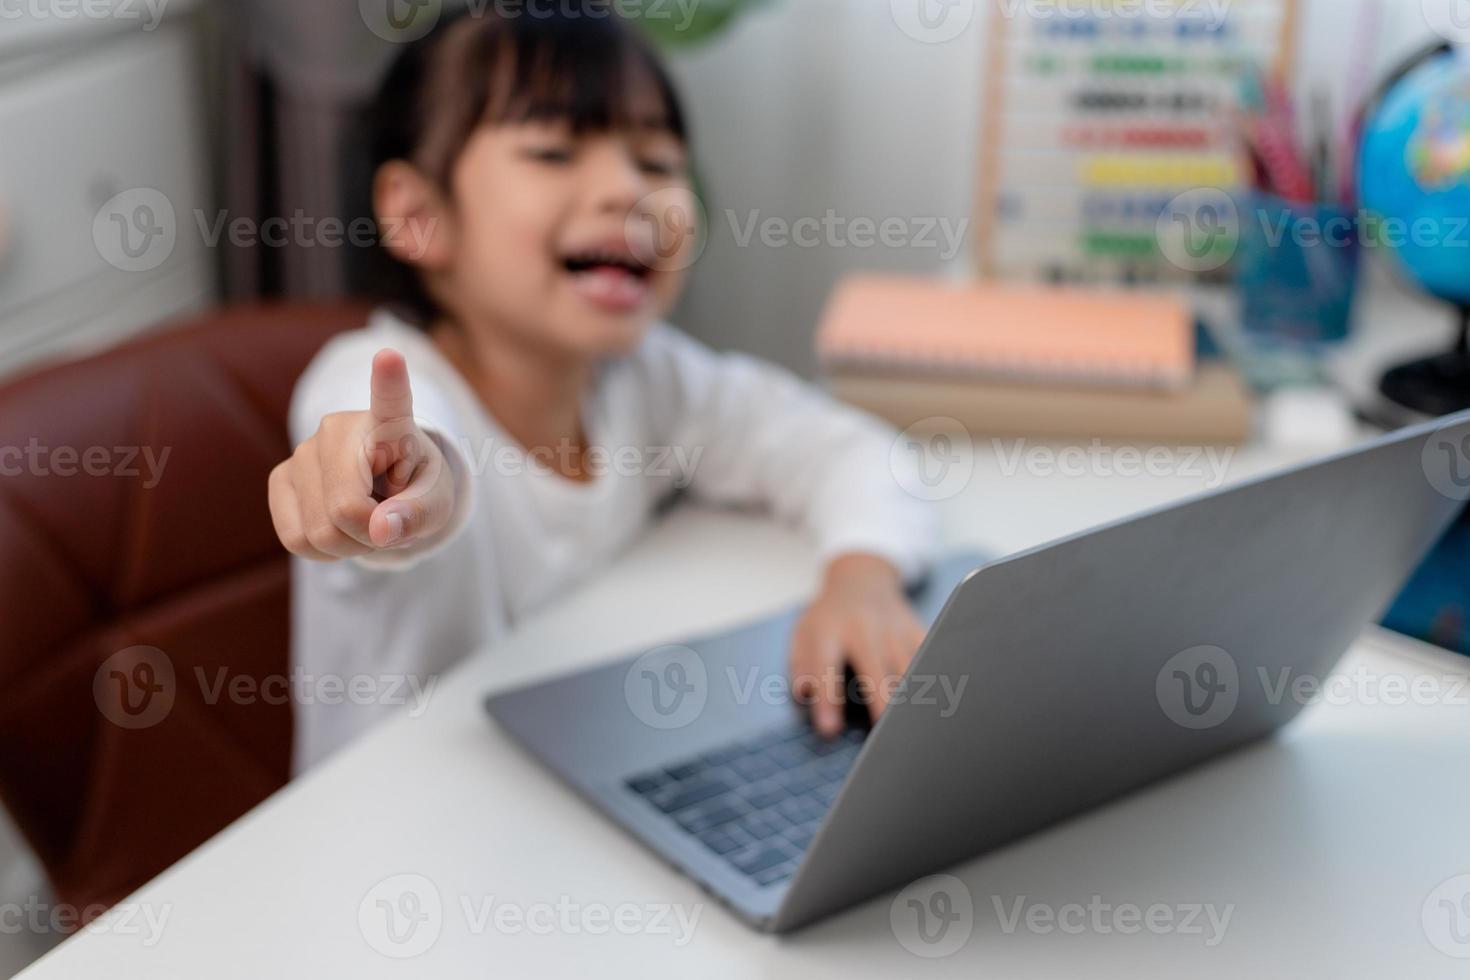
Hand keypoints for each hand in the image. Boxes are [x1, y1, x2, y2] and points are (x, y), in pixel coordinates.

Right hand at [268, 349, 453, 560]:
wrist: (387, 489)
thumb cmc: (415, 487)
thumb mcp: (435, 504)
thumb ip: (417, 515)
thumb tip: (379, 530)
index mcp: (390, 425)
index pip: (389, 400)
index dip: (388, 381)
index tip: (390, 356)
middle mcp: (338, 428)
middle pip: (346, 511)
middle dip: (371, 535)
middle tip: (387, 522)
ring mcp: (302, 450)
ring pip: (319, 533)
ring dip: (348, 546)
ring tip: (365, 520)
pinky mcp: (280, 478)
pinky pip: (297, 539)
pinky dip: (324, 550)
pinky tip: (338, 526)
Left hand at [789, 554, 927, 735]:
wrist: (860, 580)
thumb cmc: (828, 620)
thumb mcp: (803, 636)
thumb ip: (800, 667)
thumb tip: (804, 695)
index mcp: (830, 630)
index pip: (826, 667)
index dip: (827, 700)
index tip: (830, 730)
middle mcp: (864, 628)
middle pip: (877, 671)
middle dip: (882, 705)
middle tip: (884, 740)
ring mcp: (895, 628)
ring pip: (908, 669)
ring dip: (911, 700)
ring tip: (911, 731)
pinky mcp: (918, 630)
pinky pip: (930, 658)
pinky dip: (934, 682)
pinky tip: (938, 707)